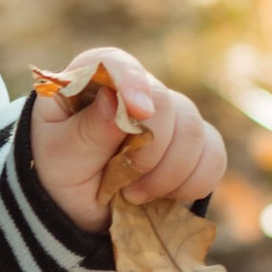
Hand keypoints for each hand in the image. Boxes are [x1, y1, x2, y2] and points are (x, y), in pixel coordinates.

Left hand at [27, 46, 227, 238]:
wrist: (75, 208)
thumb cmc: (58, 170)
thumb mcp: (58, 155)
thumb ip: (86, 131)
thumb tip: (114, 102)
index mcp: (91, 79)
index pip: (115, 64)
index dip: (132, 84)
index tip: (140, 113)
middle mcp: (135, 89)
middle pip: (166, 103)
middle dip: (149, 151)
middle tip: (124, 182)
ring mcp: (168, 115)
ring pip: (194, 132)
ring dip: (168, 173)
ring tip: (134, 194)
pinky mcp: (191, 144)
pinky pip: (213, 156)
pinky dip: (193, 182)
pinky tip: (165, 195)